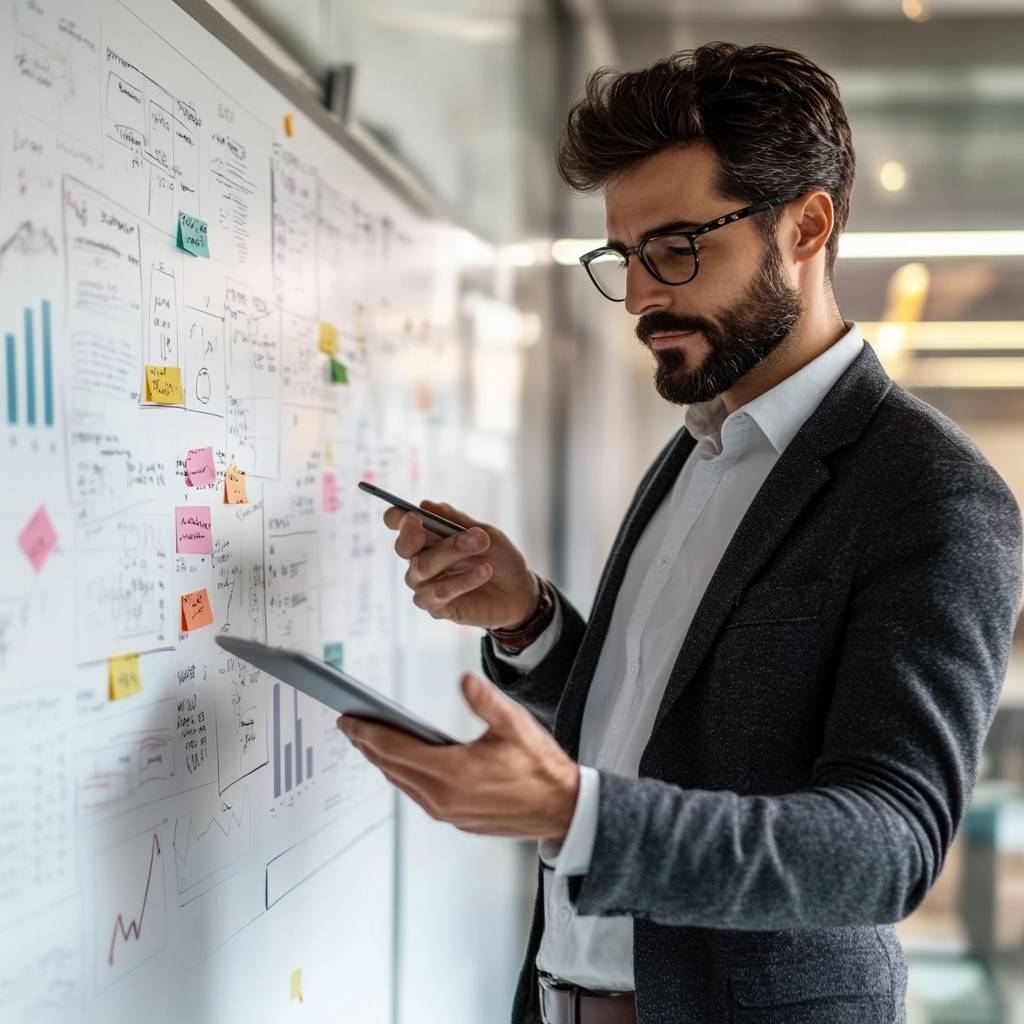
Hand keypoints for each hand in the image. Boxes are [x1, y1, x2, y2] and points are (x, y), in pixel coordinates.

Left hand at [338, 671, 579, 840]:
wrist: (561, 809)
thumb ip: (485, 700)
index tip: (347, 719)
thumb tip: (463, 680)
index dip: (366, 732)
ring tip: (369, 740)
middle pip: (391, 767)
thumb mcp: (515, 725)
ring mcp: (448, 812)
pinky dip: (402, 775)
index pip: (395, 747)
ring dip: (383, 761)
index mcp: (453, 772)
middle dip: (367, 745)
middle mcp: (444, 797)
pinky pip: (417, 794)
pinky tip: (402, 762)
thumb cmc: (541, 767)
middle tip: (350, 725)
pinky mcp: (455, 819)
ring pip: (402, 783)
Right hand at [385, 500, 539, 629]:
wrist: (519, 591)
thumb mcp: (484, 534)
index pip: (399, 525)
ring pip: (424, 566)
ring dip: (452, 550)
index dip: (397, 518)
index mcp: (426, 538)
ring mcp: (424, 586)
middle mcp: (419, 561)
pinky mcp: (436, 607)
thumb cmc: (498, 558)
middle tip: (429, 522)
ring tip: (481, 541)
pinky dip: (464, 578)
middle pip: (405, 546)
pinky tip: (484, 570)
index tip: (408, 514)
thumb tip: (427, 505)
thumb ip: (457, 522)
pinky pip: (442, 590)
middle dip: (414, 533)